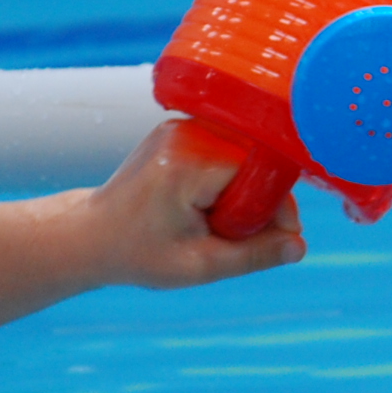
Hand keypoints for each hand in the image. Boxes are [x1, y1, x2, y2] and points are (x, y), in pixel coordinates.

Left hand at [79, 118, 304, 289]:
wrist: (91, 234)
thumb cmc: (138, 253)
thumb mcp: (198, 266)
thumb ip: (254, 256)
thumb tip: (300, 246)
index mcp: (189, 164)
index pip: (259, 174)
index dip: (275, 208)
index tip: (275, 240)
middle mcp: (186, 133)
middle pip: (255, 161)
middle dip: (259, 201)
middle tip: (237, 236)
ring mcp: (180, 126)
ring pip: (243, 156)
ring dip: (243, 191)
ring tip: (217, 222)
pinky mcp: (179, 128)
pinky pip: (226, 151)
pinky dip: (227, 179)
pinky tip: (206, 206)